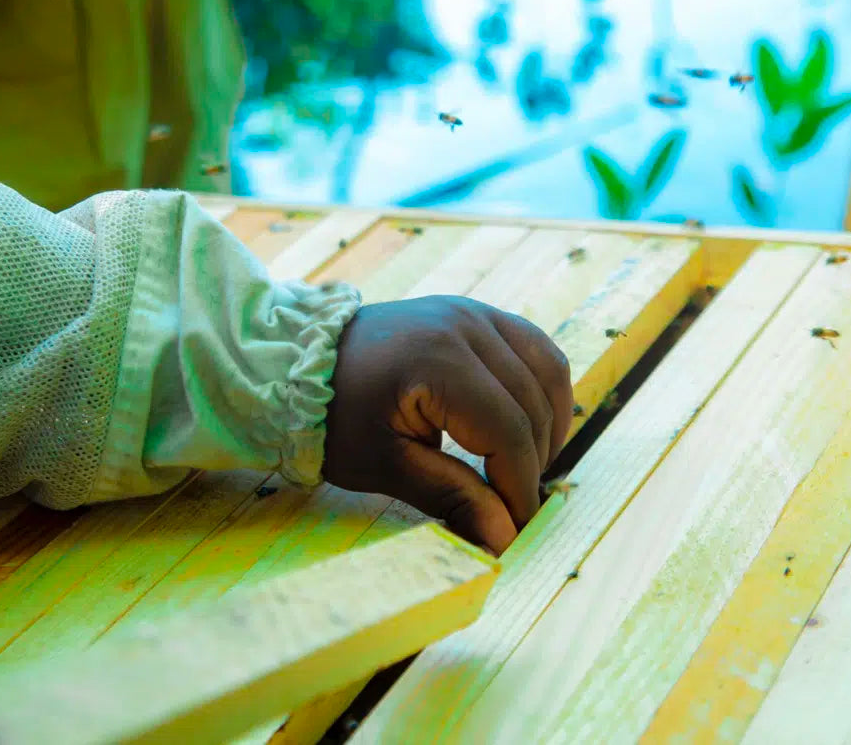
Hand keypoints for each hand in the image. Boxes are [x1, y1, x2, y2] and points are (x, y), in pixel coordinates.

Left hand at [324, 296, 573, 554]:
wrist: (303, 362)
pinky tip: (530, 425)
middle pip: (531, 405)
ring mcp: (474, 312)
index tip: (518, 526)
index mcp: (438, 361)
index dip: (520, 484)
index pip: (507, 431)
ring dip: (547, 425)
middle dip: (532, 463)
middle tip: (515, 505)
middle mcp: (464, 327)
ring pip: (546, 372)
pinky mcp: (477, 312)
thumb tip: (506, 537)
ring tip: (526, 468)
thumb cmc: (336, 416)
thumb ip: (448, 496)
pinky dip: (543, 389)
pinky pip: (535, 349)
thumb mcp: (384, 465)